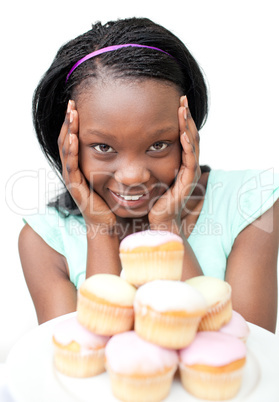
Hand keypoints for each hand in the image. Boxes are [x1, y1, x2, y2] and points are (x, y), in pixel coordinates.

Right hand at [58, 100, 116, 228]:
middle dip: (69, 121)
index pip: (75, 138)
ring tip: (71, 114)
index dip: (75, 122)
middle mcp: (74, 170)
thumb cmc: (114, 200)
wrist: (109, 223)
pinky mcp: (76, 188)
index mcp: (82, 165)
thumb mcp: (115, 174)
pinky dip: (71, 151)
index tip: (79, 104)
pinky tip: (73, 138)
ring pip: (66, 150)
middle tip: (72, 103)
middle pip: (67, 140)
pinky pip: (71, 166)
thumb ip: (118, 157)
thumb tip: (129, 140)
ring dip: (68, 131)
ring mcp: (73, 178)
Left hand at [148, 95, 200, 232]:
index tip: (175, 102)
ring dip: (188, 126)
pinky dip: (187, 145)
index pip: (182, 135)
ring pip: (192, 144)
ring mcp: (189, 173)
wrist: (157, 221)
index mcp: (179, 161)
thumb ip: (145, 158)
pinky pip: (190, 160)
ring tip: (183, 110)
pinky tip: (182, 132)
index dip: (180, 119)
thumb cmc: (151, 199)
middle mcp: (186, 166)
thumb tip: (131, 146)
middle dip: (186, 117)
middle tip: (182, 99)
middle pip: (190, 136)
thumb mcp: (148, 174)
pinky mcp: (187, 182)